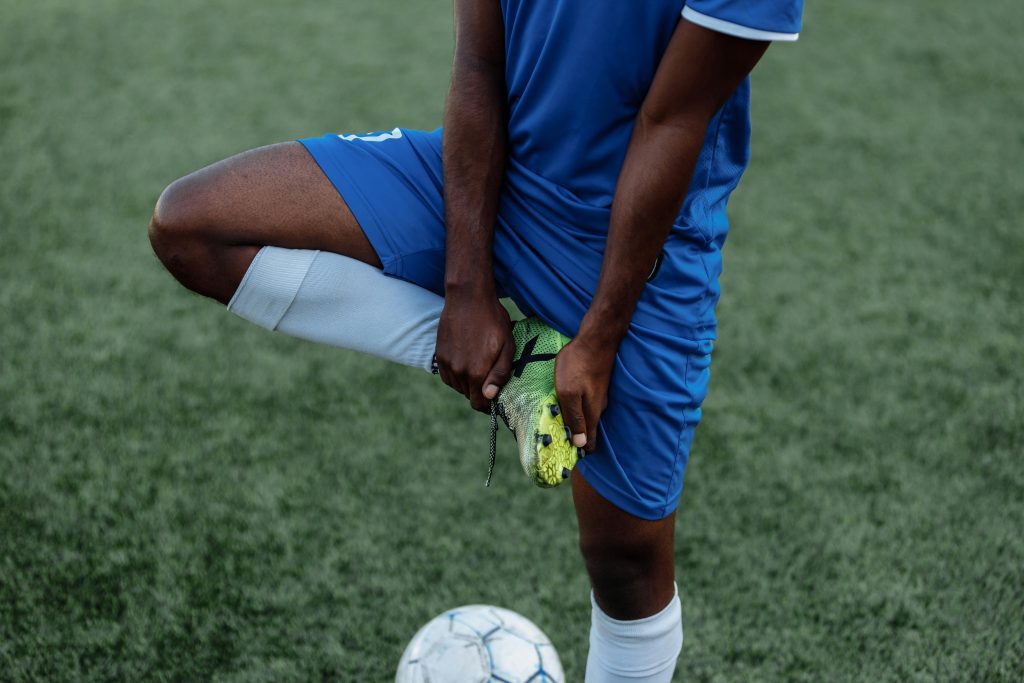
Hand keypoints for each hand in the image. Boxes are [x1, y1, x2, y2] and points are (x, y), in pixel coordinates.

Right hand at [435, 291, 513, 411]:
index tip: (495, 398)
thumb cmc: (492, 320)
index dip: (489, 405)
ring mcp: (447, 364)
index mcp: (477, 373)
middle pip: (469, 395)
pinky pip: (448, 376)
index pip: (479, 404)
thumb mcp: (507, 346)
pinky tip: (466, 361)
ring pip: (458, 386)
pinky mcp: (439, 355)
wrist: (468, 298)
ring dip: (468, 383)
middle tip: (490, 375)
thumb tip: (490, 396)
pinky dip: (456, 374)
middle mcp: (459, 372)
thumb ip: (500, 374)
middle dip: (480, 391)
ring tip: (479, 364)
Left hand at [554, 335, 616, 451]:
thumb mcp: (569, 393)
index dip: (578, 452)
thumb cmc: (579, 364)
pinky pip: (587, 405)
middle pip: (588, 431)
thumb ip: (574, 417)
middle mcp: (599, 408)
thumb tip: (579, 444)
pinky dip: (578, 410)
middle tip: (557, 443)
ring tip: (560, 427)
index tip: (564, 457)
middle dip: (576, 440)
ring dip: (576, 425)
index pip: (589, 442)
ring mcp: (599, 396)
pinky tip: (568, 406)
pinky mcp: (596, 385)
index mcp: (591, 413)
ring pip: (588, 418)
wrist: (596, 339)